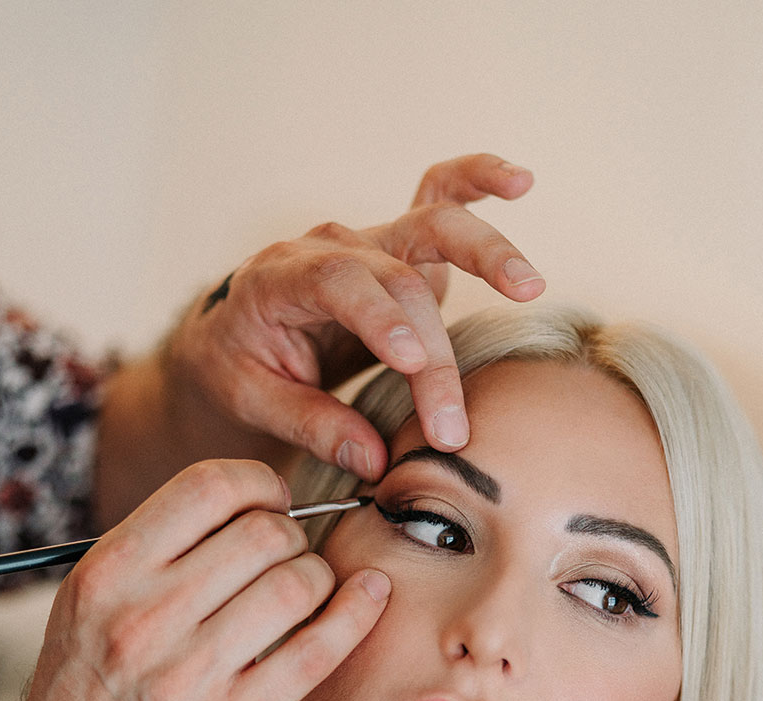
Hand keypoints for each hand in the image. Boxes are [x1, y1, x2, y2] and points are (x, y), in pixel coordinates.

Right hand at [11, 460, 388, 700]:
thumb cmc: (92, 681)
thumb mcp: (93, 599)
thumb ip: (160, 547)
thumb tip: (257, 501)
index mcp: (109, 573)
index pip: (207, 488)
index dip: (260, 484)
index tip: (274, 500)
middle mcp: (144, 619)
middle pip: (263, 534)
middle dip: (292, 534)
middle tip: (290, 554)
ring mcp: (189, 676)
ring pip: (297, 585)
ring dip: (320, 576)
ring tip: (309, 589)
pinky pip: (317, 651)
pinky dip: (355, 614)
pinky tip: (369, 596)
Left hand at [165, 153, 543, 480]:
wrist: (234, 334)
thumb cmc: (240, 364)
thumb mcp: (254, 401)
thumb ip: (311, 425)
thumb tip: (371, 459)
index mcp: (281, 277)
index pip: (339, 286)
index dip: (380, 320)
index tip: (413, 365)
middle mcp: (331, 247)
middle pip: (397, 279)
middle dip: (434, 354)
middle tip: (452, 421)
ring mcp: (370, 241)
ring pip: (431, 226)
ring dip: (485, 252)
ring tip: (529, 286)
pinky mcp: (401, 247)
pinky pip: (440, 192)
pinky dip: (477, 180)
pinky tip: (519, 181)